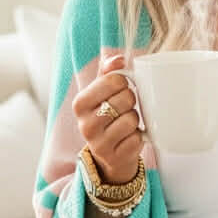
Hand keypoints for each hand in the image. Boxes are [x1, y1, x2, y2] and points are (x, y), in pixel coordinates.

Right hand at [72, 54, 142, 184]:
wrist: (108, 155)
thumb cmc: (106, 116)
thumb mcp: (101, 92)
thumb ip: (108, 71)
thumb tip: (120, 59)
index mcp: (80, 103)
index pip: (114, 80)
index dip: (124, 83)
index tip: (119, 89)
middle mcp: (85, 125)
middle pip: (126, 98)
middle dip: (130, 101)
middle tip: (123, 109)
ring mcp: (99, 144)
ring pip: (132, 119)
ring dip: (134, 120)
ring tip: (124, 124)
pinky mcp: (114, 157)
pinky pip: (137, 138)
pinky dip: (138, 137)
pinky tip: (127, 139)